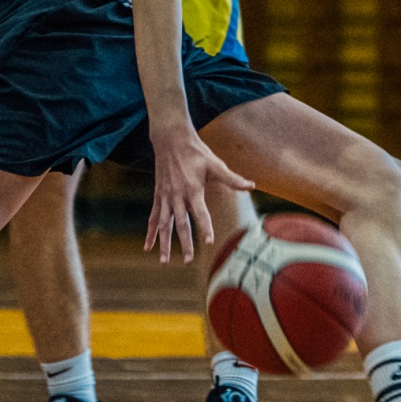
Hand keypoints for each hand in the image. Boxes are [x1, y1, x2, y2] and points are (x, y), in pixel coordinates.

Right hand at [146, 127, 253, 262]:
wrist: (170, 139)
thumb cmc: (196, 152)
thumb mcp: (215, 163)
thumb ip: (232, 178)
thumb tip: (252, 186)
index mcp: (192, 189)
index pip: (200, 212)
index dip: (205, 227)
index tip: (209, 241)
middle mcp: (177, 195)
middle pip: (181, 224)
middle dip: (185, 243)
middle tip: (188, 261)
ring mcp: (165, 197)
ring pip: (164, 225)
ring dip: (164, 243)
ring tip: (163, 262)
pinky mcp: (158, 196)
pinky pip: (153, 217)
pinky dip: (150, 233)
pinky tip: (148, 247)